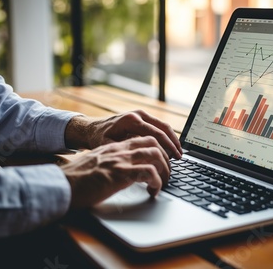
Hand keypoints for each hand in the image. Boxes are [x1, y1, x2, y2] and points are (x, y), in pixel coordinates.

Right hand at [61, 136, 170, 208]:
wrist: (61, 185)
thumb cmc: (76, 180)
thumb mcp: (96, 165)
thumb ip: (112, 163)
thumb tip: (126, 173)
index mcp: (113, 147)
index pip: (143, 137)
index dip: (158, 146)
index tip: (165, 158)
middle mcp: (118, 150)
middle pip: (153, 141)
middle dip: (167, 155)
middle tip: (169, 171)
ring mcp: (119, 160)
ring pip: (154, 154)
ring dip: (165, 169)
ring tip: (164, 182)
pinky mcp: (119, 174)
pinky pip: (148, 172)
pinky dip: (156, 182)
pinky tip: (153, 191)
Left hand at [65, 110, 181, 158]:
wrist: (92, 128)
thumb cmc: (99, 139)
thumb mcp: (108, 146)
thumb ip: (125, 150)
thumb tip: (141, 158)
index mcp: (131, 120)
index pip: (155, 133)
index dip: (167, 146)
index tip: (175, 157)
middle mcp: (138, 114)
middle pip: (163, 127)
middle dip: (173, 142)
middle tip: (181, 156)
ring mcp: (141, 114)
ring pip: (163, 125)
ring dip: (172, 139)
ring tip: (178, 152)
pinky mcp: (142, 117)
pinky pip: (158, 126)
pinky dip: (166, 136)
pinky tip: (170, 147)